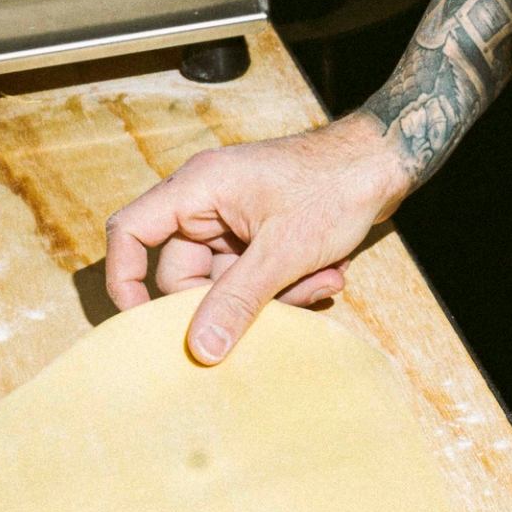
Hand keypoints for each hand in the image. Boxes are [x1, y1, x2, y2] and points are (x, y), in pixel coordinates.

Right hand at [104, 111, 407, 359]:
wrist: (386, 161)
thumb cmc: (334, 187)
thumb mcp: (283, 252)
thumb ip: (237, 301)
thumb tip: (200, 349)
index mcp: (197, 189)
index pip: (131, 232)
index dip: (125, 279)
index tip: (143, 327)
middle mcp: (207, 202)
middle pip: (185, 273)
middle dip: (232, 300)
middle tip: (283, 304)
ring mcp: (234, 219)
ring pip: (227, 281)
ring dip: (274, 294)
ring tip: (322, 280)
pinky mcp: (260, 232)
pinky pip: (255, 275)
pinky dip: (288, 284)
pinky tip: (328, 274)